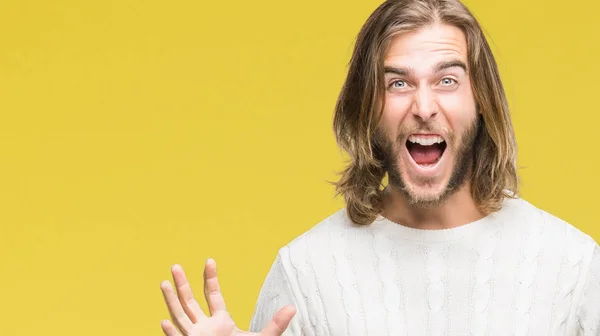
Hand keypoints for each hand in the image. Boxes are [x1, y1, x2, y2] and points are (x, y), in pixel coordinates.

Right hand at [160, 259, 295, 335]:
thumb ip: (276, 325)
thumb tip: (292, 308)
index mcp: (221, 322)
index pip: (213, 295)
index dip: (210, 278)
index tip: (209, 260)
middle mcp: (205, 328)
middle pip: (190, 302)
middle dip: (183, 284)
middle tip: (176, 266)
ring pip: (180, 316)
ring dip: (171, 300)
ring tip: (163, 282)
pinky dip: (172, 333)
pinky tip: (164, 322)